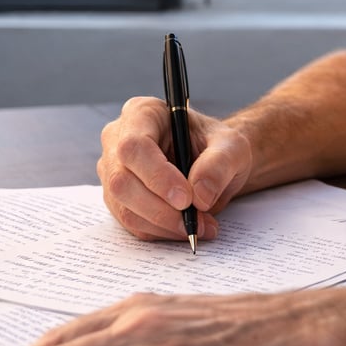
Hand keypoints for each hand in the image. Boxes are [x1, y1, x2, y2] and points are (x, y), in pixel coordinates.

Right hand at [97, 97, 252, 242]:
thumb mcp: (232, 146)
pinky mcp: (118, 198)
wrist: (214, 163)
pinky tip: (185, 228)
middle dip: (160, 208)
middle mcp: (118, 140)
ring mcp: (114, 170)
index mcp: (143, 113)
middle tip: (195, 221)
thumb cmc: (218, 146)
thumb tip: (200, 195)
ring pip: (124, 207)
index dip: (157, 176)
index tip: (186, 199)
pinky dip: (160, 232)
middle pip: (122, 180)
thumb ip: (219, 164)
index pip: (135, 145)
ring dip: (162, 224)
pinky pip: (130, 222)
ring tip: (199, 226)